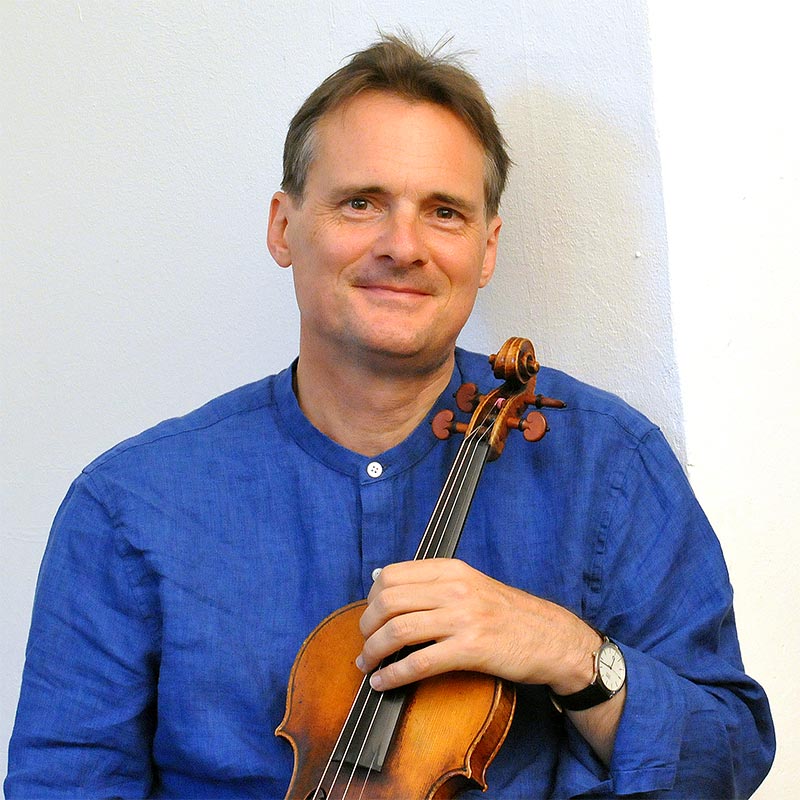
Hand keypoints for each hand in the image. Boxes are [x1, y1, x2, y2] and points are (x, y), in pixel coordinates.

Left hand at [356, 558, 600, 693]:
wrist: (550, 638)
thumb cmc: (508, 615)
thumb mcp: (471, 584)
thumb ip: (435, 585)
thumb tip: (386, 589)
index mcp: (451, 570)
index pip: (391, 574)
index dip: (371, 597)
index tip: (369, 616)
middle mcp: (454, 588)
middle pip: (388, 602)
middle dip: (367, 626)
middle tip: (364, 644)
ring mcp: (462, 618)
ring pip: (397, 631)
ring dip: (373, 652)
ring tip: (367, 665)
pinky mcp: (470, 649)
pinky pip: (418, 663)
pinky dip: (393, 675)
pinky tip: (383, 683)